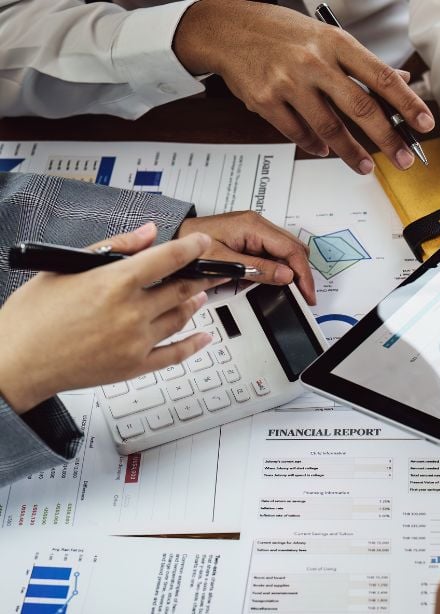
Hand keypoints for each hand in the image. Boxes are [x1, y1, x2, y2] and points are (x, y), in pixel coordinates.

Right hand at [0, 224, 225, 412]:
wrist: (14, 362)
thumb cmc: (32, 315)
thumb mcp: (66, 266)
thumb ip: (114, 246)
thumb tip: (147, 233)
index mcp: (114, 282)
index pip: (168, 258)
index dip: (193, 247)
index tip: (203, 243)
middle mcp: (130, 312)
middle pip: (181, 288)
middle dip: (203, 276)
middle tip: (215, 270)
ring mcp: (135, 341)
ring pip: (180, 317)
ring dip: (194, 303)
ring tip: (200, 294)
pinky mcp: (133, 366)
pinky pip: (174, 355)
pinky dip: (194, 345)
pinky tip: (204, 337)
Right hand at [173, 0, 434, 173]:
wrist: (227, 29)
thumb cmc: (280, 33)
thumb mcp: (324, 37)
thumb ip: (359, 63)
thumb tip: (398, 81)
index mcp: (335, 42)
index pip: (380, 76)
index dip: (406, 102)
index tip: (424, 123)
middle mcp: (314, 61)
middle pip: (359, 107)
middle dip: (386, 138)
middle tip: (402, 159)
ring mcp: (288, 82)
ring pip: (329, 127)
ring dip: (350, 152)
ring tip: (364, 166)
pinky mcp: (266, 101)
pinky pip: (297, 133)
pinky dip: (314, 144)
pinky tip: (323, 150)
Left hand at [175, 212, 315, 304]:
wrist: (172, 236)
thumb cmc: (188, 246)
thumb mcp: (223, 262)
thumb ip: (257, 268)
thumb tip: (286, 275)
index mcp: (253, 226)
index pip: (291, 249)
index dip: (303, 274)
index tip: (307, 293)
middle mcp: (257, 223)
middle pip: (293, 247)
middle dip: (301, 272)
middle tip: (304, 295)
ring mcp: (255, 229)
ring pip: (286, 249)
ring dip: (292, 269)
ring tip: (293, 290)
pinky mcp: (251, 236)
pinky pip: (274, 250)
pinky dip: (280, 265)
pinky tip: (277, 279)